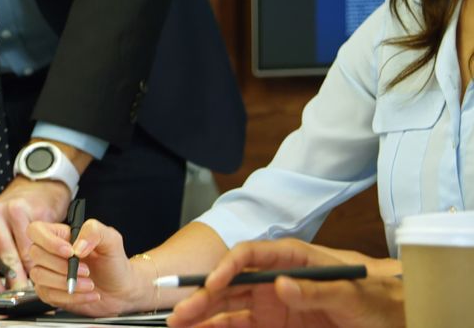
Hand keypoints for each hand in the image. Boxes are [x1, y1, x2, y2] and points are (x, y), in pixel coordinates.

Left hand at [0, 177, 70, 292]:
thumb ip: (0, 259)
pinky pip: (37, 241)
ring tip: (41, 279)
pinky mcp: (26, 208)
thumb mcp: (2, 235)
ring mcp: (7, 211)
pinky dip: (45, 253)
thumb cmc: (18, 215)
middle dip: (17, 282)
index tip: (2, 300)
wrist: (37, 185)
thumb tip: (5, 290)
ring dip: (34, 269)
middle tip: (26, 294)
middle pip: (5, 260)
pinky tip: (50, 258)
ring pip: (23, 252)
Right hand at [26, 218, 149, 316]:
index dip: (48, 241)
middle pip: (35, 254)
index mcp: (61, 235)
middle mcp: (51, 253)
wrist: (121, 290)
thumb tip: (77, 246)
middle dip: (62, 266)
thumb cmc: (114, 263)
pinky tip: (87, 294)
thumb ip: (95, 232)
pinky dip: (71, 297)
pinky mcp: (50, 292)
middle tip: (86, 270)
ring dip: (65, 282)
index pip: (37, 231)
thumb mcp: (112, 240)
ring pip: (38, 276)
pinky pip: (48, 295)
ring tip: (89, 284)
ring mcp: (48, 273)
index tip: (69, 252)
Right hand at [166, 239, 404, 327]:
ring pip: (229, 307)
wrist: (397, 314)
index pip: (250, 256)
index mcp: (293, 259)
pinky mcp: (275, 325)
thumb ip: (317, 289)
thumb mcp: (354, 292)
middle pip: (231, 284)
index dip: (227, 268)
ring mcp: (274, 304)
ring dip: (204, 316)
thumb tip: (280, 285)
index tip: (213, 285)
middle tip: (179, 315)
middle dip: (203, 297)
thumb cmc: (379, 294)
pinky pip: (241, 326)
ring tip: (179, 326)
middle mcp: (276, 278)